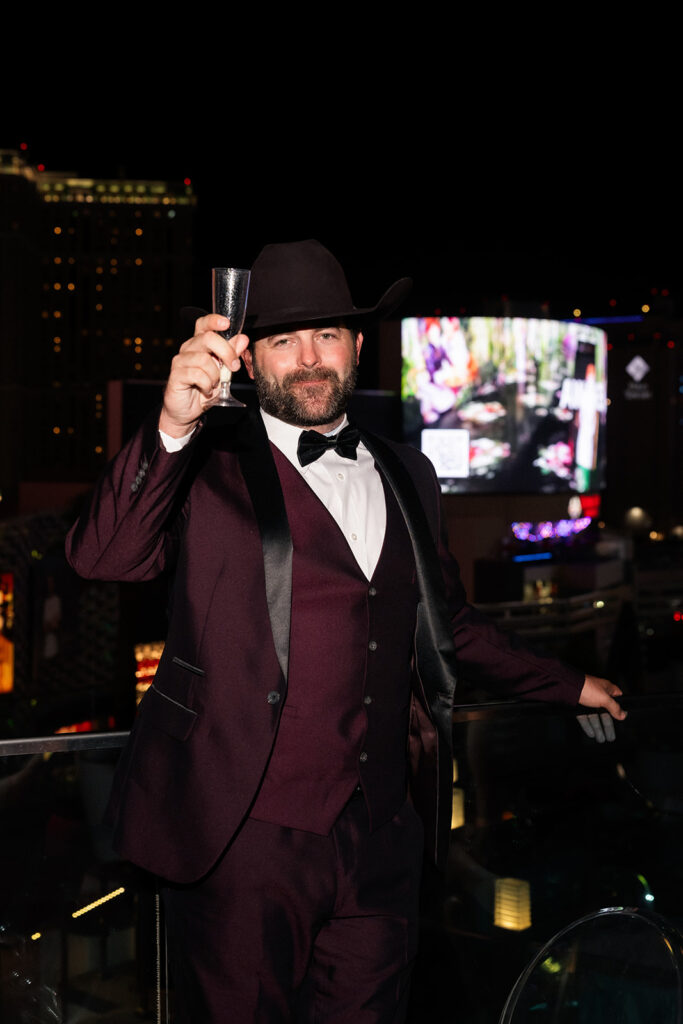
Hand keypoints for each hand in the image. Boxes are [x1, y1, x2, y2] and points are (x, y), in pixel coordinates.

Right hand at [159, 314, 249, 436]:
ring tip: (214, 384)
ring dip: (215, 375)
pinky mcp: (176, 375)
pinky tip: (206, 390)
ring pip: (204, 359)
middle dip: (226, 352)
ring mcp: (181, 361)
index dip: (214, 320)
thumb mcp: (224, 372)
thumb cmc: (205, 388)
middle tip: (234, 367)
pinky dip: (207, 384)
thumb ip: (232, 354)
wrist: (187, 410)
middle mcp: (188, 348)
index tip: (226, 323)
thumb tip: (243, 338)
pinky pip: (197, 375)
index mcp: (199, 344)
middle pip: (208, 338)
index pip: (204, 324)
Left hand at [577, 674, 625, 742]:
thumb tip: (624, 714)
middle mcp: (598, 695)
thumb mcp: (605, 699)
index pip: (617, 699)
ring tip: (601, 739)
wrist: (567, 686)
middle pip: (606, 712)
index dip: (619, 709)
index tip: (621, 720)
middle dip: (608, 725)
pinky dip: (588, 725)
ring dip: (598, 728)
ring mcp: (588, 700)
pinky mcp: (580, 705)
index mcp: (607, 690)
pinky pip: (585, 717)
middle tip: (610, 737)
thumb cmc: (588, 688)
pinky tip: (591, 733)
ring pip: (595, 716)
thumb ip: (615, 707)